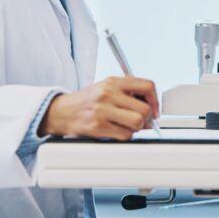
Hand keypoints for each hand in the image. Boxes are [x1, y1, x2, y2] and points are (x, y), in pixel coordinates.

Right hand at [40, 76, 159, 140]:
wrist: (62, 111)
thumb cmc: (87, 100)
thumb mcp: (107, 87)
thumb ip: (128, 92)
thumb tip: (152, 108)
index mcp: (114, 82)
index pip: (147, 86)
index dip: (155, 100)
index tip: (155, 109)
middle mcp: (109, 94)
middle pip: (144, 109)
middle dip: (147, 118)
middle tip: (143, 121)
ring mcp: (103, 111)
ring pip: (137, 123)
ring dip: (137, 128)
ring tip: (129, 125)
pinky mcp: (98, 127)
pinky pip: (125, 135)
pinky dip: (125, 136)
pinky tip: (117, 130)